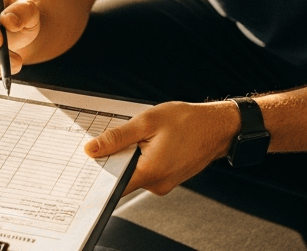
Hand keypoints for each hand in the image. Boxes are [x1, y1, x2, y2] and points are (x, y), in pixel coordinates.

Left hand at [84, 100, 239, 194]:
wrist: (217, 127)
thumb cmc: (188, 122)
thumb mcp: (147, 122)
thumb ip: (117, 137)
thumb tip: (92, 149)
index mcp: (149, 172)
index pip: (113, 183)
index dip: (98, 172)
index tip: (89, 159)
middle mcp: (156, 184)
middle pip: (122, 177)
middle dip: (116, 158)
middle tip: (119, 137)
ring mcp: (163, 183)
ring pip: (135, 173)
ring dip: (131, 156)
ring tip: (142, 136)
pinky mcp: (168, 179)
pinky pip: (147, 171)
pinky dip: (142, 158)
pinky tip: (150, 142)